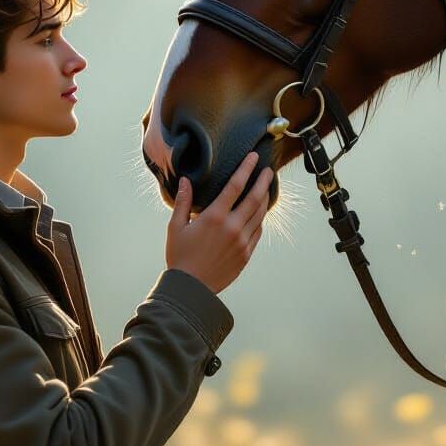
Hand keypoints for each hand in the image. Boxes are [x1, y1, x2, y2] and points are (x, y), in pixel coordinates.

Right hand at [164, 151, 272, 294]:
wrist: (191, 288)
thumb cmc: (180, 256)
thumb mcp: (176, 227)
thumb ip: (183, 202)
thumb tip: (184, 180)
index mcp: (214, 217)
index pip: (235, 186)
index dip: (246, 169)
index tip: (254, 157)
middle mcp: (232, 227)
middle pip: (255, 198)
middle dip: (264, 181)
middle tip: (269, 170)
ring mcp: (242, 242)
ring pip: (260, 215)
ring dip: (265, 199)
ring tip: (266, 189)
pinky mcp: (246, 255)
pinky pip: (258, 232)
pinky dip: (260, 219)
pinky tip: (259, 214)